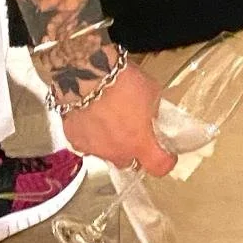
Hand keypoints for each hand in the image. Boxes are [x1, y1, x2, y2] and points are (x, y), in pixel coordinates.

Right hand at [57, 60, 176, 175]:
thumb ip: (154, 111)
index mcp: (140, 142)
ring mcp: (93, 148)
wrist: (86, 76)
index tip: (168, 156)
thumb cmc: (121, 82)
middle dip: (134, 151)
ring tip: (112, 119)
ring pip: (107, 153)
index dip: (165, 162)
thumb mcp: (152, 93)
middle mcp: (117, 152)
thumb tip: (150, 116)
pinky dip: (92, 134)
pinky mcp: (75, 140)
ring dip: (112, 142)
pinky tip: (94, 117)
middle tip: (136, 132)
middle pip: (130, 162)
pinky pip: (87, 143)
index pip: (158, 166)